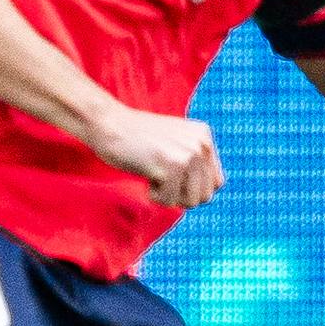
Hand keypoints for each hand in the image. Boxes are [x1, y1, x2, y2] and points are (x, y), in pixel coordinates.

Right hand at [85, 106, 223, 209]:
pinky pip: (168, 201)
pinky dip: (153, 195)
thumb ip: (194, 160)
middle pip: (205, 196)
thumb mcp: (174, 141)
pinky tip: (145, 173)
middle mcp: (201, 144)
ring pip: (190, 202)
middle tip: (161, 176)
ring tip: (154, 174)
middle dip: (181, 194)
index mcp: (204, 136)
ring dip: (168, 196)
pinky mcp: (171, 167)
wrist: (108, 124)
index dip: (192, 188)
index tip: (172, 175)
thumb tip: (208, 196)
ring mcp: (188, 155)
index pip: (216, 183)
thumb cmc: (136, 137)